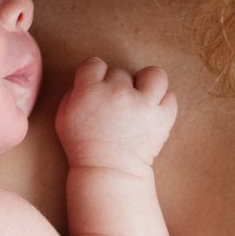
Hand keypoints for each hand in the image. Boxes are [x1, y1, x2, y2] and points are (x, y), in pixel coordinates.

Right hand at [55, 58, 177, 171]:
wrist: (107, 171)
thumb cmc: (83, 147)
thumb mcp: (63, 118)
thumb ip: (73, 94)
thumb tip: (87, 82)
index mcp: (89, 90)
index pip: (94, 63)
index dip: (97, 75)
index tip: (99, 89)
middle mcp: (116, 92)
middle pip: (121, 73)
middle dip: (118, 87)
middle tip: (117, 106)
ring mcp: (142, 104)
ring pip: (154, 75)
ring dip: (149, 84)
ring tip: (143, 98)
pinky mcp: (161, 117)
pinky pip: (171, 97)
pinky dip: (164, 103)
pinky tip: (154, 112)